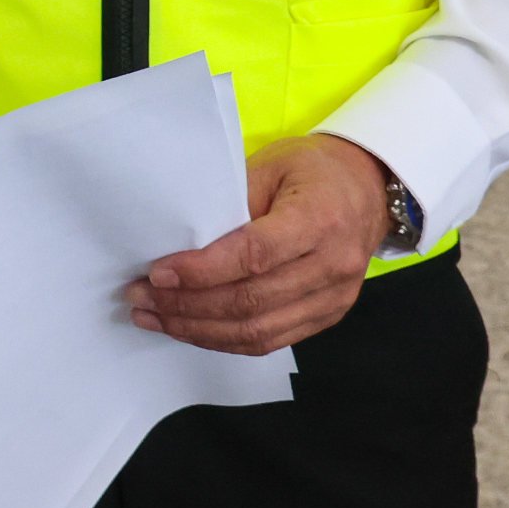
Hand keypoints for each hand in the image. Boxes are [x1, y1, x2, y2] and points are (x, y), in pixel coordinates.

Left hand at [124, 135, 393, 355]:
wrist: (367, 188)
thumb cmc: (312, 170)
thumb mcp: (270, 166)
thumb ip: (230, 203)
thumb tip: (178, 242)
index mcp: (319, 218)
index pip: (254, 256)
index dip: (202, 271)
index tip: (157, 274)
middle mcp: (332, 264)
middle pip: (252, 301)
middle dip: (187, 306)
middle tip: (140, 298)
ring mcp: (334, 297)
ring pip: (259, 331)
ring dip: (199, 330)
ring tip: (155, 318)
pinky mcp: (328, 316)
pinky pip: (272, 341)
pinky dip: (225, 340)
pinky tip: (191, 329)